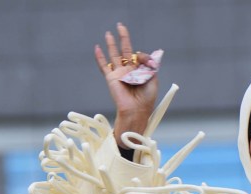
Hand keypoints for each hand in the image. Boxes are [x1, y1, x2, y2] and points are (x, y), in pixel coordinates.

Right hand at [93, 23, 158, 146]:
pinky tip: (97, 48)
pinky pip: (103, 66)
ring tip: (108, 33)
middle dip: (124, 38)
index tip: (145, 61)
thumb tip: (149, 54)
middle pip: (125, 50)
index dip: (143, 56)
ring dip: (111, 44)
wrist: (136, 109)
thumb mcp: (153, 79)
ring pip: (114, 55)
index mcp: (140, 71)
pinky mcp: (111, 78)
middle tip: (121, 26)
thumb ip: (150, 66)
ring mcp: (119, 73)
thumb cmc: (147, 98)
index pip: (139, 56)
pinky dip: (99, 57)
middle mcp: (129, 70)